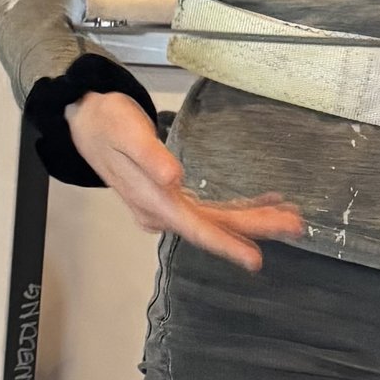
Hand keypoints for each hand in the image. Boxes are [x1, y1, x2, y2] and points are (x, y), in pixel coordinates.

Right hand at [66, 87, 304, 271]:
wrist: (84, 122)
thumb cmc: (107, 122)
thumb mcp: (126, 132)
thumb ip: (150, 156)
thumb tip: (174, 179)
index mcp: (151, 200)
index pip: (195, 228)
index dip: (226, 243)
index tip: (255, 258)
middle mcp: (159, 211)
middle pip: (212, 226)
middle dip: (254, 228)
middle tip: (295, 226)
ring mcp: (164, 207)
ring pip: (213, 220)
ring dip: (250, 220)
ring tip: (288, 217)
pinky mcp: (170, 198)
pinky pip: (207, 210)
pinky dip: (235, 208)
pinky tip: (261, 203)